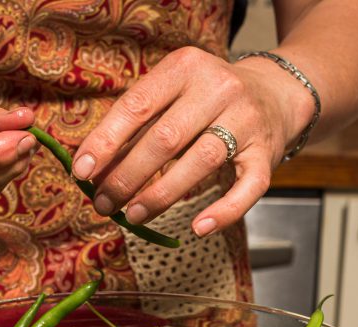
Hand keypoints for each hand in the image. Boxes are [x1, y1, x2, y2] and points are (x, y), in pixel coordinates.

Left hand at [70, 47, 309, 236]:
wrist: (276, 94)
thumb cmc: (206, 100)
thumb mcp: (172, 95)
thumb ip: (135, 126)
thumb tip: (91, 169)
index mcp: (185, 67)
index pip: (137, 105)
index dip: (106, 141)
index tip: (81, 171)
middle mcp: (219, 88)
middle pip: (165, 138)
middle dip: (127, 176)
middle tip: (104, 203)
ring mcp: (247, 120)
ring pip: (200, 162)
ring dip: (161, 195)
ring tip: (133, 216)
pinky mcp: (267, 153)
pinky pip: (247, 188)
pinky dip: (223, 211)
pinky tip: (198, 228)